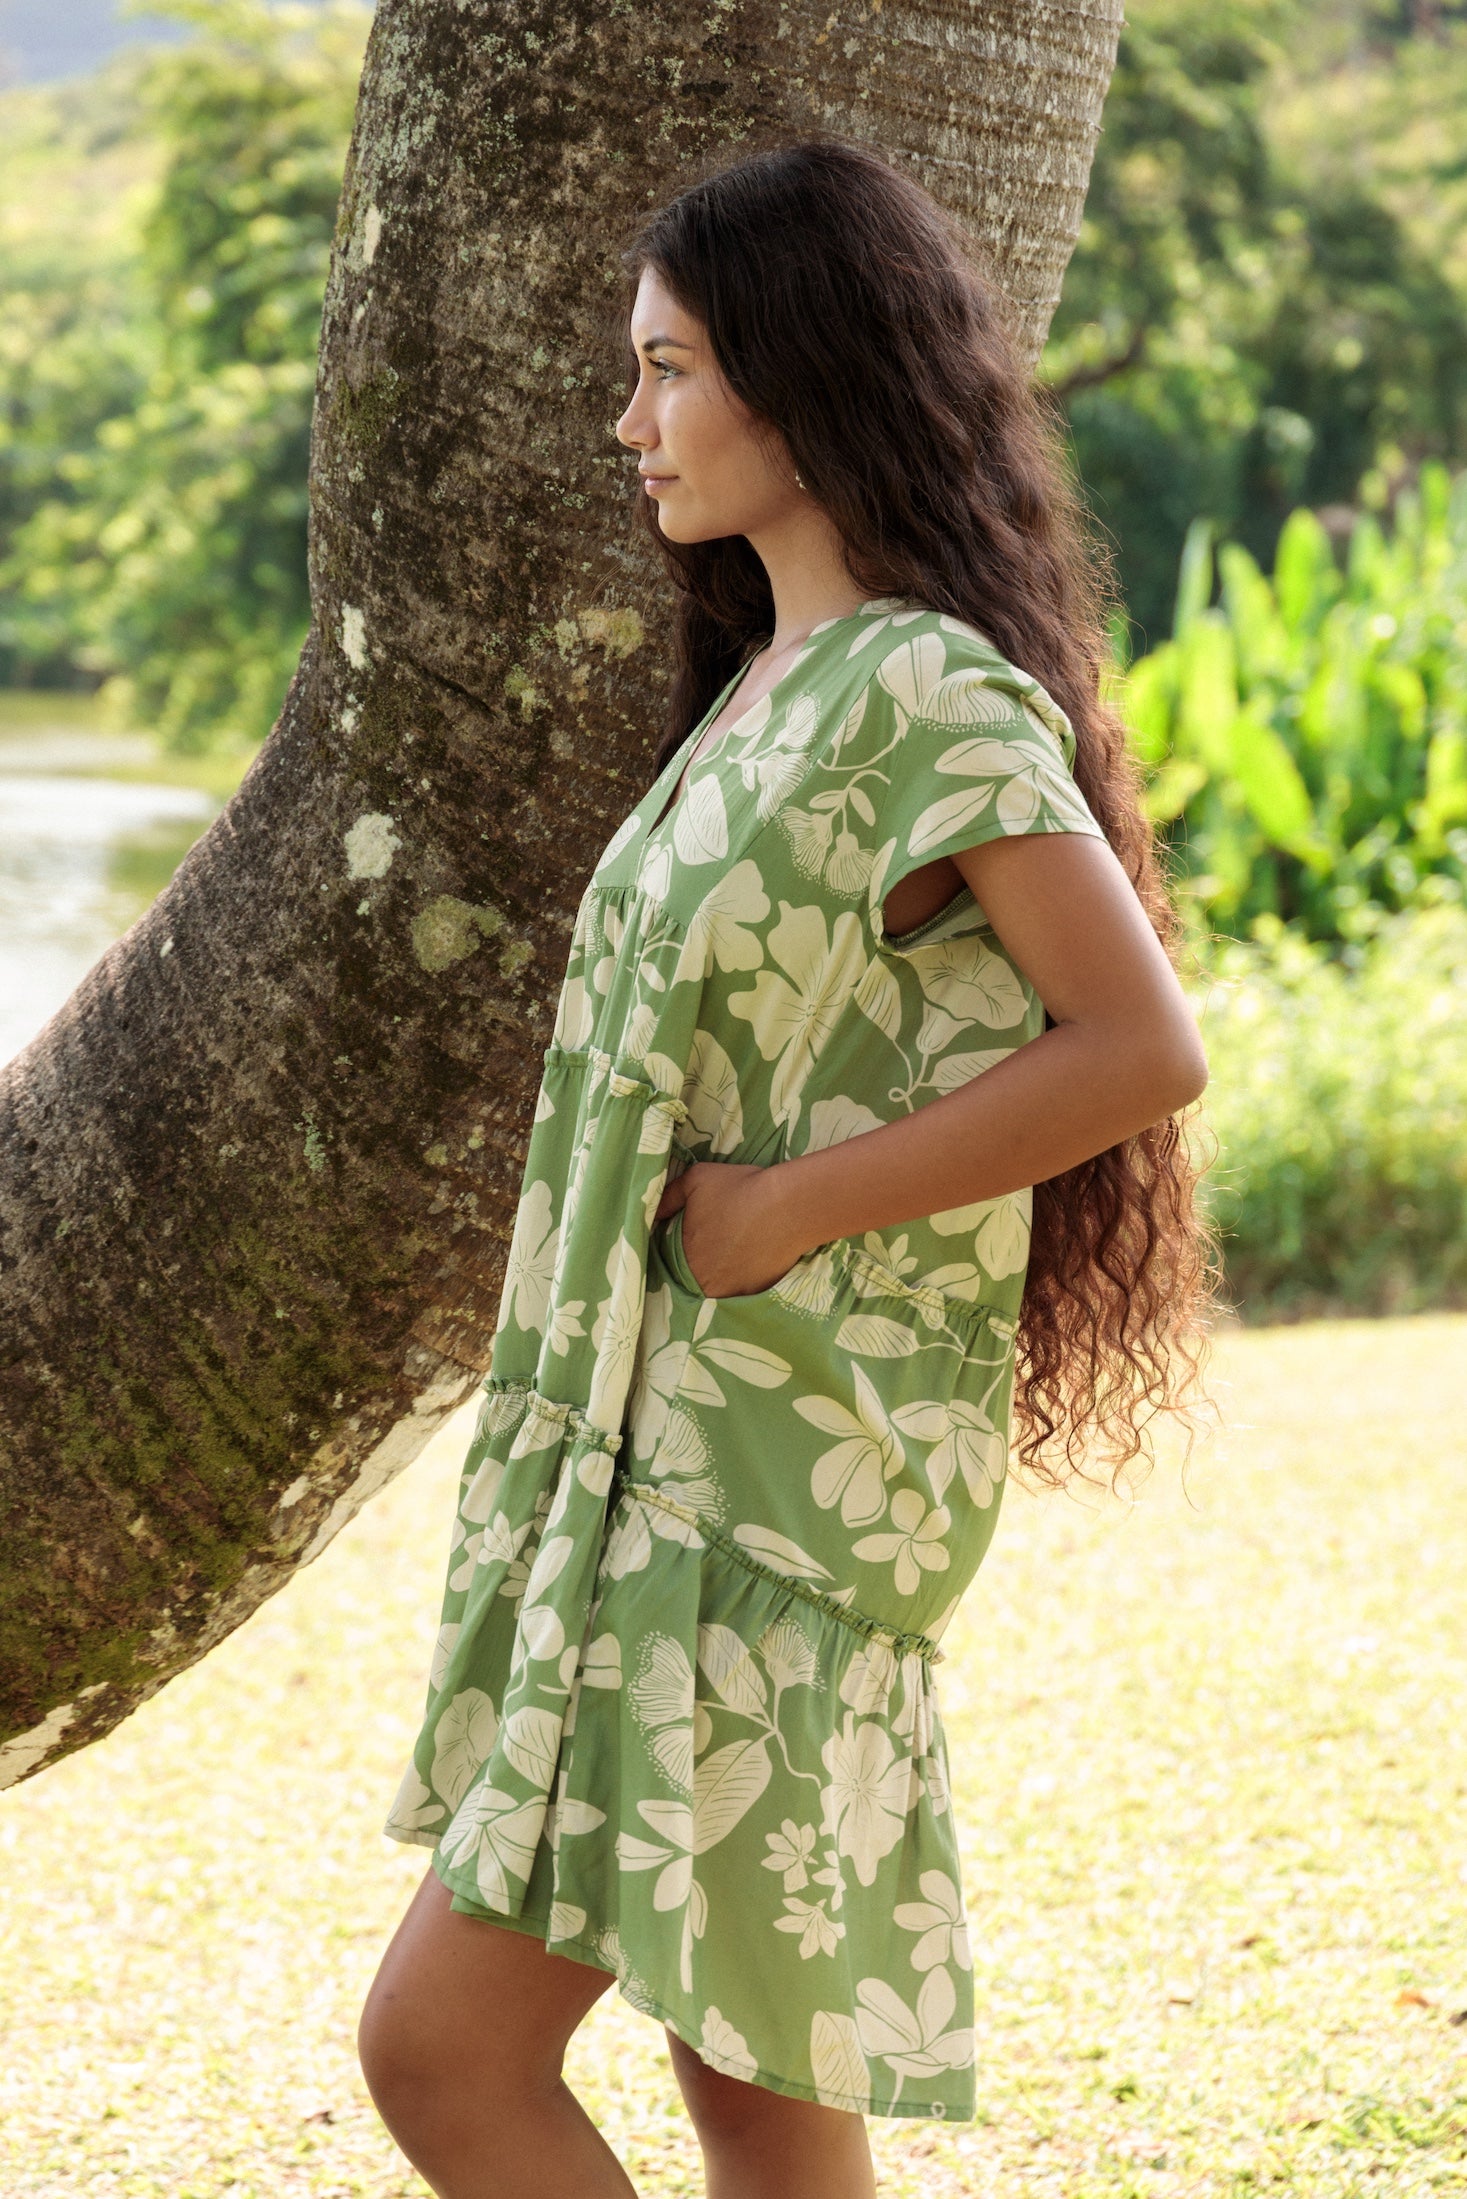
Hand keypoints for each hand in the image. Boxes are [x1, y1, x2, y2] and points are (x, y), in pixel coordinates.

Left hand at [652, 1160, 809, 1297]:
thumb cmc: (739, 1189)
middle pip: (693, 1274)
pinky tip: (750, 1256)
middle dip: (699, 1260)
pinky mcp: (755, 1294)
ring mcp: (731, 1292)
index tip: (692, 1234)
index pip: (670, 1258)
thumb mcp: (695, 1180)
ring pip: (716, 1284)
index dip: (680, 1246)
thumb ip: (668, 1198)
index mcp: (684, 1257)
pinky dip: (742, 1276)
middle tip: (715, 1242)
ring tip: (733, 1250)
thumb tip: (654, 1213)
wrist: (789, 1205)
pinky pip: (740, 1288)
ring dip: (719, 1272)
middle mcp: (703, 1282)